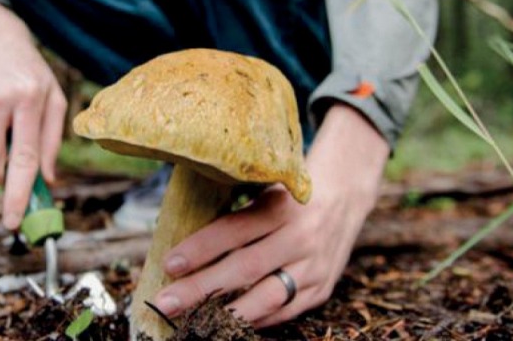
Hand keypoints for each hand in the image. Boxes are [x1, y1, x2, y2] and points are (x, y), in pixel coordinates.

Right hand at [0, 2, 66, 230]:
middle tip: (11, 168)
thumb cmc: (29, 72)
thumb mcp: (53, 97)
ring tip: (2, 123)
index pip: (23, 157)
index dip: (17, 194)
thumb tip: (46, 182)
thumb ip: (51, 142)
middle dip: (0, 179)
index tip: (14, 222)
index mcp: (28, 98)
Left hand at [151, 103, 388, 327]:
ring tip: (192, 322)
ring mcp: (313, 267)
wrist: (346, 197)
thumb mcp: (265, 188)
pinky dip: (253, 319)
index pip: (235, 230)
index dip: (201, 248)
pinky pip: (283, 311)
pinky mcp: (321, 289)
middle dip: (201, 288)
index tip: (169, 262)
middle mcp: (300, 238)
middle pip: (245, 268)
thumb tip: (182, 239)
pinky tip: (224, 324)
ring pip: (266, 297)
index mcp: (282, 207)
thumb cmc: (289, 194)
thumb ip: (234, 211)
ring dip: (225, 313)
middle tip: (166, 301)